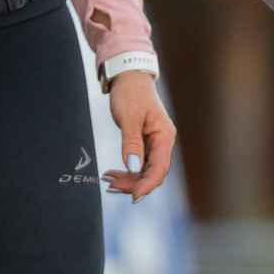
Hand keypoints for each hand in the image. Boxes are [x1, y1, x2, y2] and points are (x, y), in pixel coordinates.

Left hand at [105, 71, 175, 199]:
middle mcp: (162, 142)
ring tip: (109, 181)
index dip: (148, 185)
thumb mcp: (129, 118)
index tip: (134, 197)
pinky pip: (138, 163)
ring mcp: (154, 143)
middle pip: (152, 172)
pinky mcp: (144, 142)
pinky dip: (126, 170)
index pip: (160, 168)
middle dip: (134, 183)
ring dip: (128, 179)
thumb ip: (131, 144)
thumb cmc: (131, 93)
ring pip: (144, 170)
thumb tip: (133, 168)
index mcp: (164, 135)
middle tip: (112, 187)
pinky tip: (112, 173)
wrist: (129, 76)